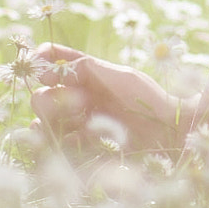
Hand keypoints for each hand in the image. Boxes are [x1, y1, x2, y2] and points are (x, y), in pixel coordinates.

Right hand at [29, 44, 187, 152]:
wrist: (169, 134)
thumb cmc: (149, 99)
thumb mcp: (120, 76)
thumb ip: (86, 68)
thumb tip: (45, 71)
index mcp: (88, 74)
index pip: (53, 60)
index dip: (40, 61)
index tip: (40, 66)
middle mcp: (78, 97)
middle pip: (41, 95)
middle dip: (55, 98)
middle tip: (83, 101)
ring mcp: (78, 123)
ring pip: (43, 119)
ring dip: (57, 117)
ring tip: (84, 119)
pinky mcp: (80, 147)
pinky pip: (53, 143)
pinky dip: (56, 138)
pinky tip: (77, 136)